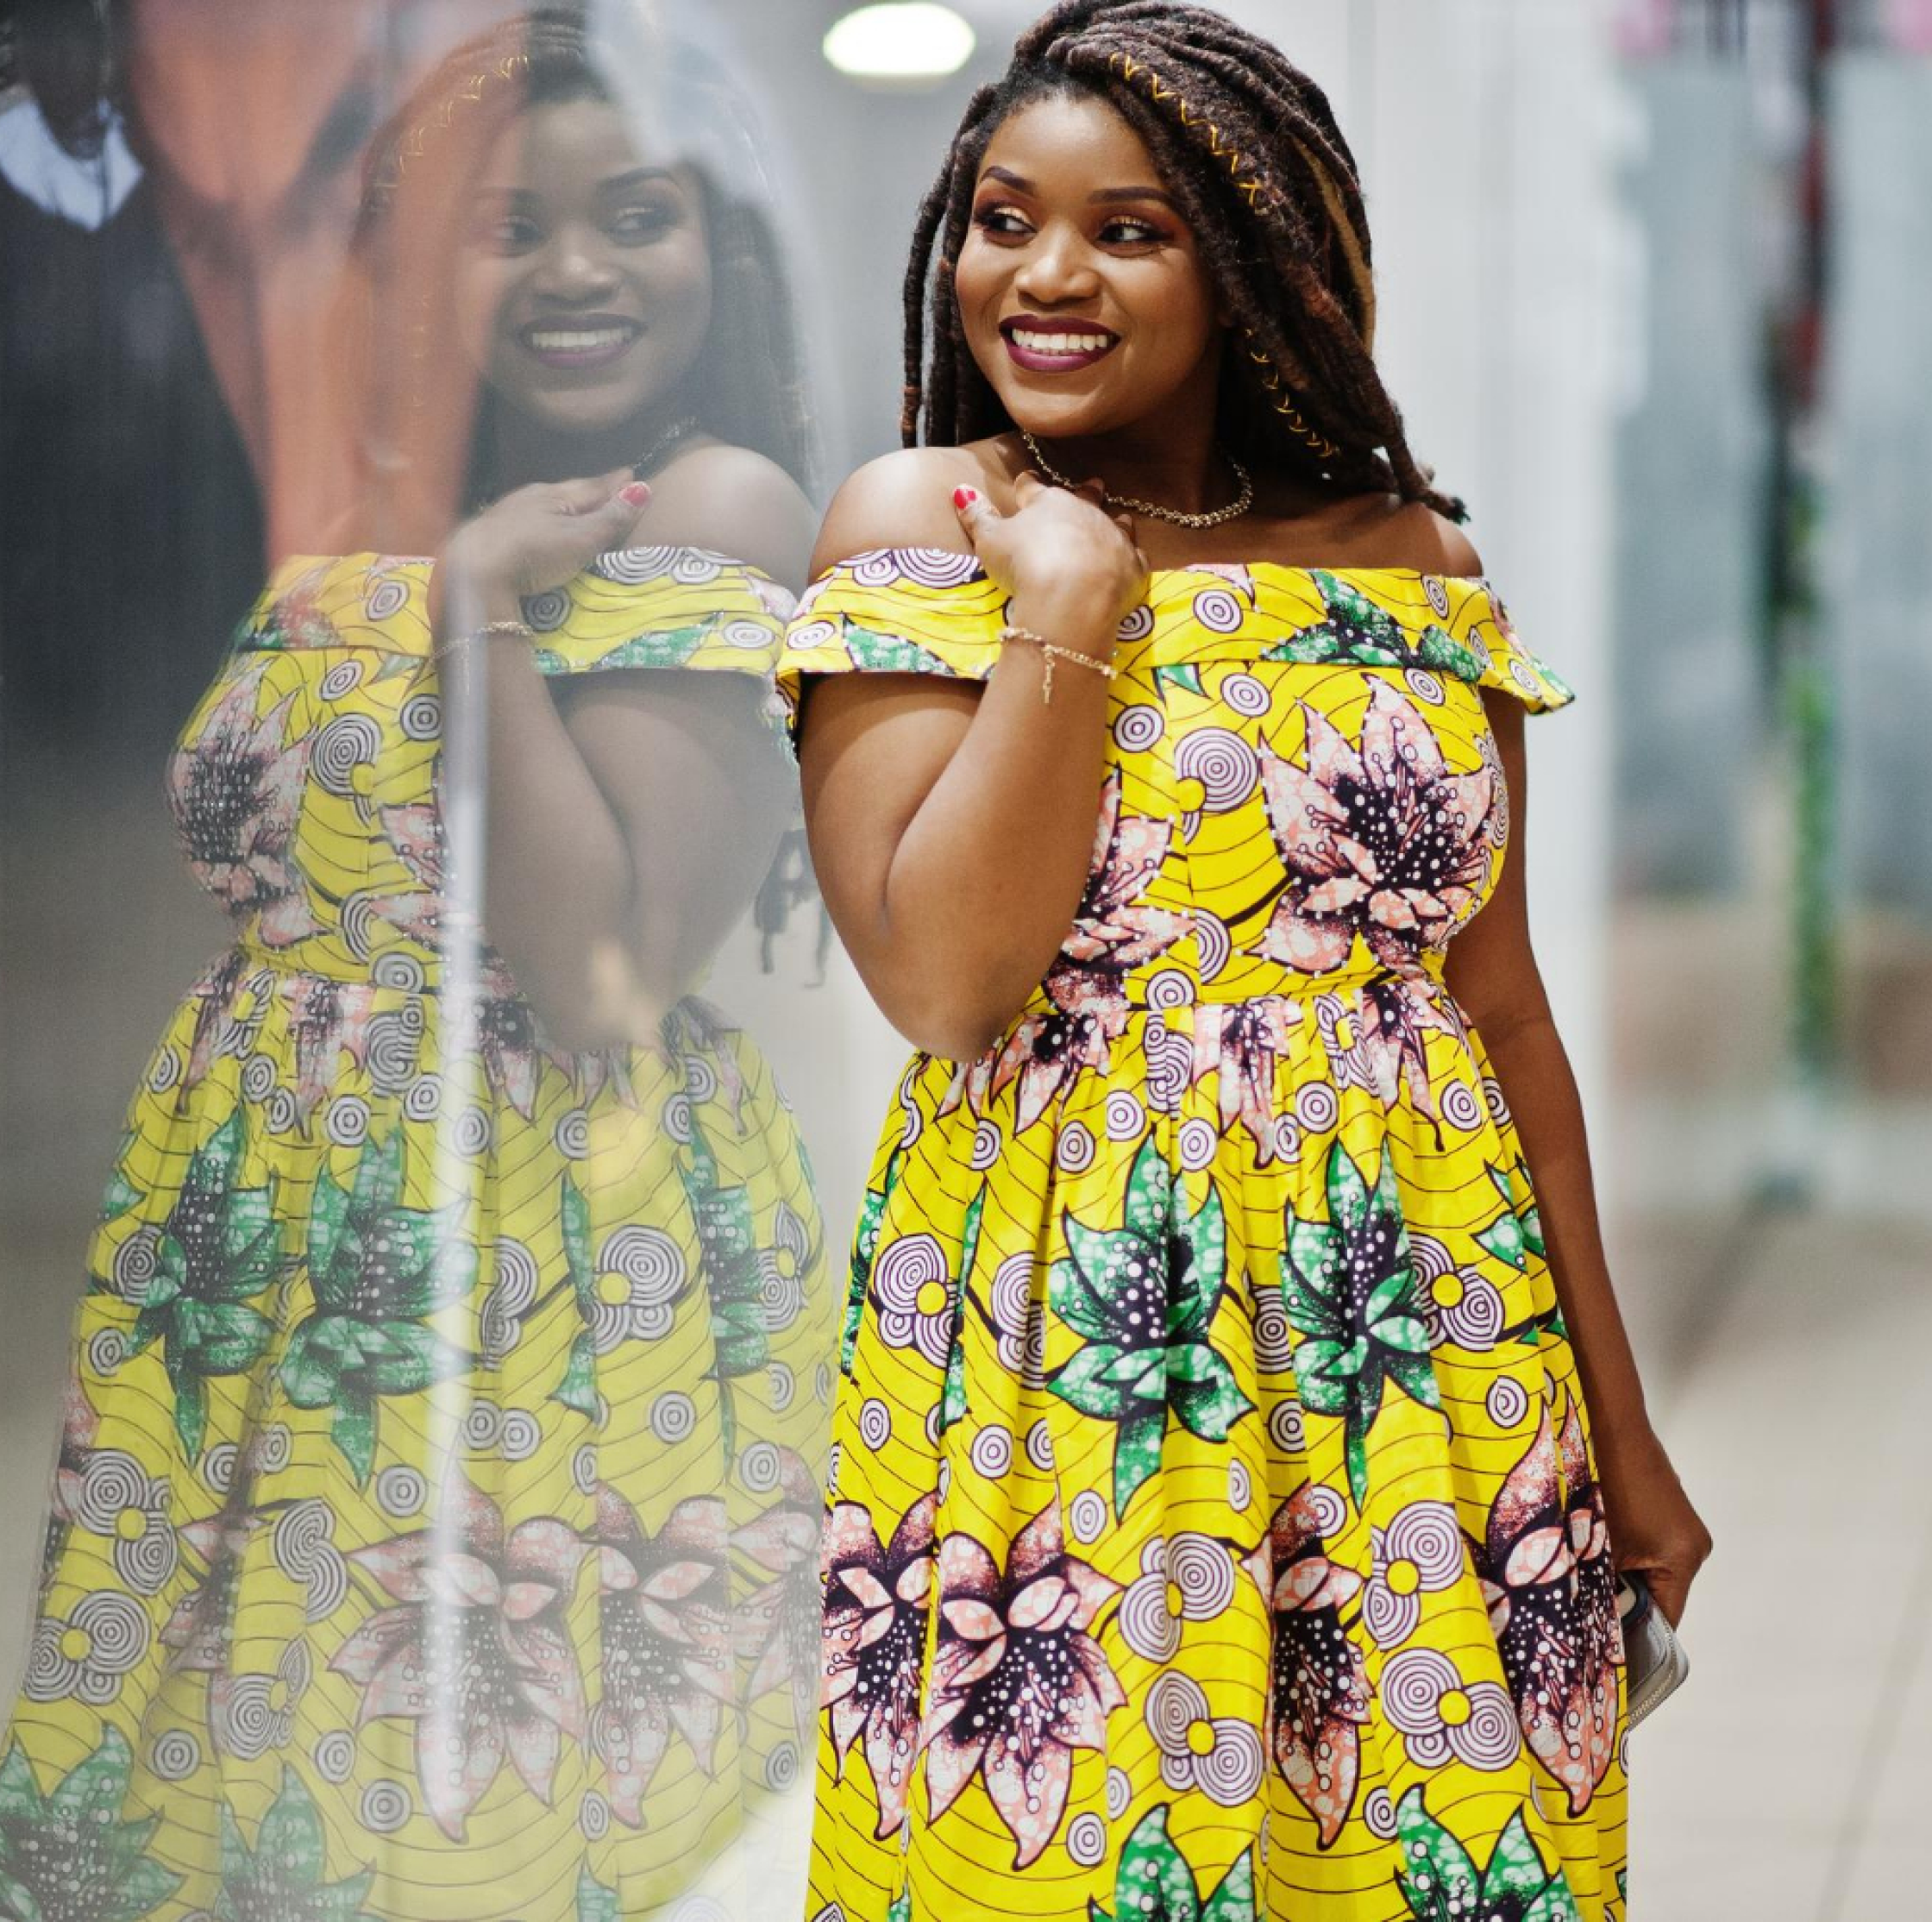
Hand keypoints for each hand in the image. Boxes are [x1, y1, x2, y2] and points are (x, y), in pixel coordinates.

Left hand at [442, 470, 651, 602]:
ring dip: (564, 501)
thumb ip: (611, 517)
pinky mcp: (492, 528)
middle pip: (569, 490)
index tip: (632, 474)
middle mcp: (533, 495)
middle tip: (609, 487)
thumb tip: (642, 487)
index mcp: (557, 495)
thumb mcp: (580, 539)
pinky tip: (540, 522)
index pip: (594, 486)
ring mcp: (510, 510)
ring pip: (546, 500)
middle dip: (590, 489)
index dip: (615, 483)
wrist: (474, 568)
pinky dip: (543, 515)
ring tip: (578, 504)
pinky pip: (528, 513)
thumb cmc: (534, 553)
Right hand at [952, 469, 1148, 639]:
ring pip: (1117, 522)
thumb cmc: (1025, 564)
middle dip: (1086, 490)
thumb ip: (978, 516)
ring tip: (1120, 516)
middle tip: (1094, 483)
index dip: (1028, 485)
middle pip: (1084, 497)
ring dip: (1115, 519)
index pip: (1034, 488)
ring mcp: (1113, 538)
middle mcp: (1085, 513)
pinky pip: (1135, 558)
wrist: (1070, 597)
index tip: (1026, 481)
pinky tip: (1131, 559)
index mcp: (1048, 503)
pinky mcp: (1133, 567)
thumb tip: (962, 490)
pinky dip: (1131, 558)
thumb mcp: (990, 541)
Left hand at [1598, 1427, 1711, 1627]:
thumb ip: (1599, 1583)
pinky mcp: (1666, 1511)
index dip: (1635, 1639)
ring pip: (1649, 1572)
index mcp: (1683, 1557)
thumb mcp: (1599, 1542)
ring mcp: (1680, 1526)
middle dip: (1622, 1606)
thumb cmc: (1606, 1477)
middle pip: (1658, 1596)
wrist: (1608, 1422)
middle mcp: (1691, 1545)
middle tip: (1587, 1620)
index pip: (1665, 1620)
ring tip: (1583, 1585)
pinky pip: (1647, 1548)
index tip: (1610, 1657)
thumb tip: (1585, 1618)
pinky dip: (1623, 1556)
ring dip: (1619, 1578)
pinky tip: (1591, 1553)